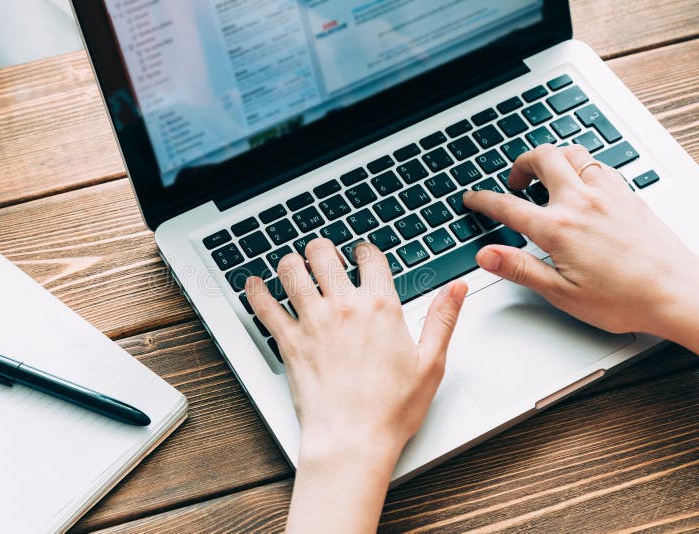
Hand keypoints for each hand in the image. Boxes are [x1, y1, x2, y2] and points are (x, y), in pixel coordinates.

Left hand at [245, 239, 466, 532]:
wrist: (353, 440)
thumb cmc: (392, 410)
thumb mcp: (431, 363)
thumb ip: (443, 319)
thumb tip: (457, 288)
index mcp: (381, 307)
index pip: (370, 257)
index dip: (365, 250)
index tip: (361, 254)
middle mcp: (344, 307)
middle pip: (324, 254)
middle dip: (323, 249)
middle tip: (323, 256)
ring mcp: (313, 322)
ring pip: (291, 271)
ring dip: (291, 262)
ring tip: (293, 265)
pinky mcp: (288, 342)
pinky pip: (264, 306)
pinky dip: (256, 291)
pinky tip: (254, 285)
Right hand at [463, 144, 698, 342]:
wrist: (677, 293)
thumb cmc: (625, 299)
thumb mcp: (561, 293)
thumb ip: (520, 268)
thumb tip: (486, 254)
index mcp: (558, 228)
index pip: (508, 206)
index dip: (483, 200)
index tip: (473, 199)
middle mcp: (582, 203)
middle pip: (542, 159)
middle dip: (520, 164)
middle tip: (513, 182)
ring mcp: (608, 194)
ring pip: (572, 153)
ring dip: (552, 158)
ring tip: (545, 175)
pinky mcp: (629, 195)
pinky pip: (599, 164)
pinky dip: (581, 165)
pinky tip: (581, 182)